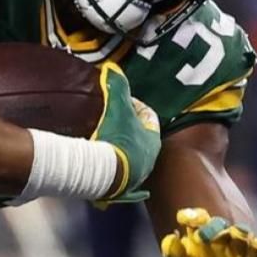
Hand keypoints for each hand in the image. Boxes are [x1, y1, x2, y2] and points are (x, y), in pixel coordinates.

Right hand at [89, 62, 160, 204]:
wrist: (106, 173)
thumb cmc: (117, 138)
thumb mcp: (117, 108)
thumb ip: (116, 87)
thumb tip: (112, 68)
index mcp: (152, 139)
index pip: (149, 118)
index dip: (137, 107)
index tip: (123, 102)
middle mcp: (149, 159)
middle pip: (141, 139)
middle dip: (129, 130)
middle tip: (113, 122)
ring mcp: (137, 175)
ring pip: (132, 158)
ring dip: (121, 150)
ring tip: (104, 142)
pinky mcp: (122, 188)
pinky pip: (119, 175)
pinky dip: (113, 170)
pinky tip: (103, 169)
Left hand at [160, 208, 256, 256]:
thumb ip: (174, 256)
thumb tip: (171, 237)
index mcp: (199, 238)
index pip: (197, 219)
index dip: (191, 215)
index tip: (184, 218)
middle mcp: (220, 239)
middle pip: (218, 224)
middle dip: (212, 226)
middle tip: (203, 236)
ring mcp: (238, 249)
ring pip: (242, 232)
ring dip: (239, 232)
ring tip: (234, 236)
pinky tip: (254, 247)